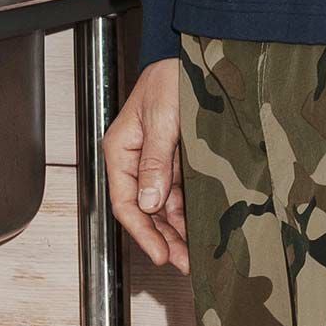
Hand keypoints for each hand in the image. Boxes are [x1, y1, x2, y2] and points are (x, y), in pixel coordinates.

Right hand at [103, 58, 188, 272]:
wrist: (202, 61)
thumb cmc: (173, 78)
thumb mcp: (162, 118)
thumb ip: (156, 161)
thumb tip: (149, 202)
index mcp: (122, 150)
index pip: (126, 201)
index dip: (143, 231)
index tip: (161, 254)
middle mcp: (139, 162)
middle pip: (146, 212)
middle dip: (164, 240)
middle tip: (185, 264)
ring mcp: (160, 165)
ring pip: (165, 209)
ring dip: (179, 233)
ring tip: (196, 257)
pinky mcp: (181, 165)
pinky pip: (183, 198)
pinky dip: (190, 216)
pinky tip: (202, 234)